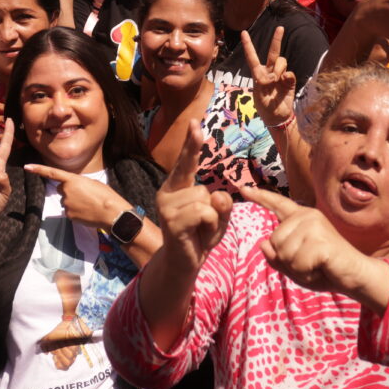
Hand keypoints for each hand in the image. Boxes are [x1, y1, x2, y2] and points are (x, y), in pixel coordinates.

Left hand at [23, 163, 128, 228]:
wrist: (111, 212)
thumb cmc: (105, 195)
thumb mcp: (92, 183)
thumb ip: (79, 184)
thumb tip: (73, 190)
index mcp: (73, 179)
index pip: (52, 173)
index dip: (38, 169)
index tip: (27, 166)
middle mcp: (66, 191)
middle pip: (61, 189)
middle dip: (69, 191)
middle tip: (84, 195)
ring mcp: (66, 204)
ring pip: (65, 201)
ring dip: (73, 202)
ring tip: (88, 204)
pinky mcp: (69, 215)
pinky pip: (69, 211)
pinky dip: (76, 211)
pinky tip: (87, 212)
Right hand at [156, 120, 232, 275]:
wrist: (185, 265)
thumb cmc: (200, 236)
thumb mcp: (218, 216)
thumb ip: (222, 203)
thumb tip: (217, 195)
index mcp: (175, 187)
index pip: (185, 162)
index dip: (192, 143)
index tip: (195, 123)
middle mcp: (166, 193)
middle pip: (205, 188)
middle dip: (212, 208)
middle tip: (201, 225)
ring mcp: (166, 207)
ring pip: (206, 200)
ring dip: (211, 219)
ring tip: (199, 230)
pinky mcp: (171, 221)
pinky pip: (205, 212)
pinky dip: (210, 225)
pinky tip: (198, 235)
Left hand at [240, 27, 295, 128]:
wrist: (277, 117)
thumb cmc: (265, 107)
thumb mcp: (259, 97)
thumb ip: (265, 84)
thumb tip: (277, 75)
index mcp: (258, 74)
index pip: (252, 57)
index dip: (248, 45)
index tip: (243, 33)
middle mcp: (269, 71)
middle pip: (273, 52)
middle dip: (276, 40)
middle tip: (280, 28)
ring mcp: (280, 75)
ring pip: (282, 62)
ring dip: (279, 69)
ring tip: (276, 82)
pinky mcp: (289, 80)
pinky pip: (290, 72)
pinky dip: (287, 76)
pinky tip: (284, 83)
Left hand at [240, 187, 372, 294]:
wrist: (355, 275)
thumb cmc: (325, 269)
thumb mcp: (295, 266)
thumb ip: (277, 257)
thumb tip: (262, 243)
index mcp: (301, 218)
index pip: (277, 204)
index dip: (259, 197)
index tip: (243, 189)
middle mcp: (307, 216)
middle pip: (275, 241)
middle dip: (288, 261)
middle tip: (310, 262)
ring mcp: (314, 225)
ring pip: (284, 253)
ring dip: (298, 268)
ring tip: (316, 265)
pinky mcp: (320, 239)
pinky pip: (297, 262)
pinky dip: (306, 272)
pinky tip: (321, 268)